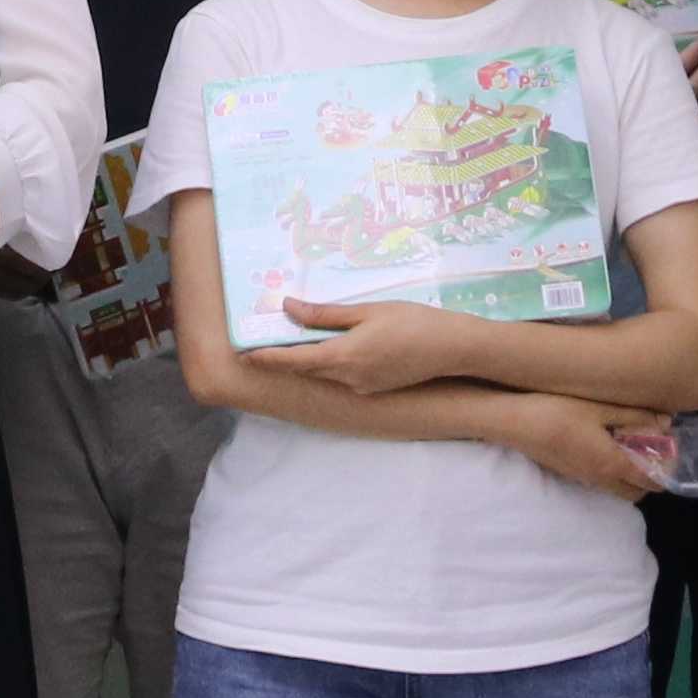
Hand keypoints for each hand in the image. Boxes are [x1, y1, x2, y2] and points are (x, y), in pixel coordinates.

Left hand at [268, 290, 477, 393]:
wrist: (453, 348)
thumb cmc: (413, 322)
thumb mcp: (367, 311)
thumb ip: (326, 314)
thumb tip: (289, 308)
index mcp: (344, 357)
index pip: (294, 361)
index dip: (267, 358)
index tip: (244, 355)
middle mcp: (349, 379)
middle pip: (306, 369)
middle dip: (283, 359)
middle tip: (260, 346)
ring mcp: (363, 388)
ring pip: (325, 374)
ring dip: (307, 361)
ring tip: (292, 343)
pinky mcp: (375, 389)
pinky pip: (343, 377)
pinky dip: (330, 365)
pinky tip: (331, 349)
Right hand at [492, 394, 680, 498]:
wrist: (514, 422)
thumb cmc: (557, 411)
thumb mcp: (599, 408)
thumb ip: (635, 415)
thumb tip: (667, 422)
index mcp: (613, 464)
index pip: (652, 481)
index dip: (666, 470)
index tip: (669, 450)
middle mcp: (601, 479)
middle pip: (637, 492)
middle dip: (650, 477)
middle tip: (650, 449)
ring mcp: (583, 479)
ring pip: (618, 489)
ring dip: (629, 476)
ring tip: (628, 446)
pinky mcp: (569, 474)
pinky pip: (601, 482)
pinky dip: (611, 471)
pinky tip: (603, 444)